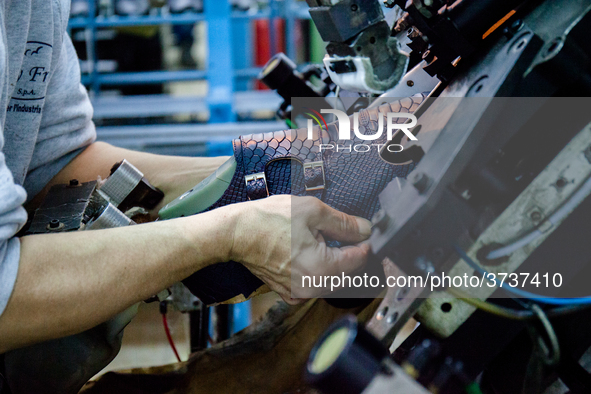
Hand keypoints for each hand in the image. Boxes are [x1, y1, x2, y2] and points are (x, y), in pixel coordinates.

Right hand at [227, 195, 371, 303]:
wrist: (235, 232)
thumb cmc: (268, 220)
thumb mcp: (313, 212)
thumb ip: (344, 223)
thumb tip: (366, 230)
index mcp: (322, 270)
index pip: (359, 260)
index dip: (364, 242)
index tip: (363, 230)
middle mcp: (312, 288)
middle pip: (347, 273)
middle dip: (350, 253)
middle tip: (345, 231)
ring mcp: (298, 293)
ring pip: (331, 280)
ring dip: (335, 263)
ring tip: (325, 240)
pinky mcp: (287, 292)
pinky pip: (313, 286)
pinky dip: (317, 272)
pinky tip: (310, 255)